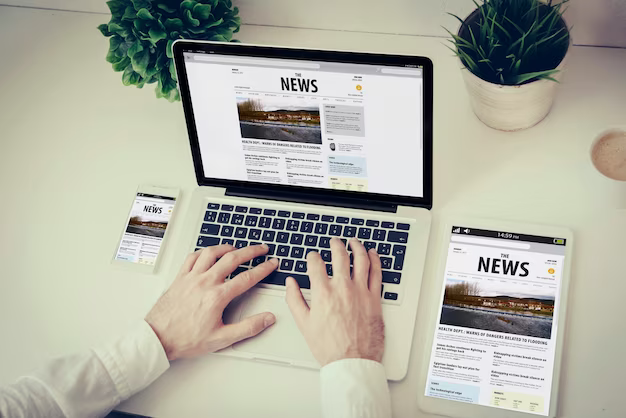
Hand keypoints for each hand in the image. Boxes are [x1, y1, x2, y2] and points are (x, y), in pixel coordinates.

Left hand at [145, 244, 277, 360]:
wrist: (157, 338)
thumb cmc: (185, 339)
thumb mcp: (221, 339)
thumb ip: (248, 328)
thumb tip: (267, 319)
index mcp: (217, 297)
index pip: (247, 277)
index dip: (263, 268)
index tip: (272, 263)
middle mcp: (205, 282)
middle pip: (232, 259)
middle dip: (250, 251)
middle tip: (261, 248)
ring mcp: (191, 278)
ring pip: (212, 253)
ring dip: (227, 247)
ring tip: (236, 247)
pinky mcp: (180, 278)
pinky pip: (192, 257)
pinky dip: (204, 252)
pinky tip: (208, 253)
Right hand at [286, 238, 383, 365]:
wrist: (352, 361)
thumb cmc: (329, 347)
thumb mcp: (304, 323)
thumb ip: (294, 299)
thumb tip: (290, 283)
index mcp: (323, 293)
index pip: (316, 264)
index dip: (313, 257)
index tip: (313, 257)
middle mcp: (343, 288)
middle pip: (340, 256)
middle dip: (335, 245)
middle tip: (334, 242)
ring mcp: (361, 291)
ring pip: (361, 259)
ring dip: (357, 246)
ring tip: (354, 242)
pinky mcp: (375, 298)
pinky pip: (377, 273)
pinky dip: (375, 260)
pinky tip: (372, 255)